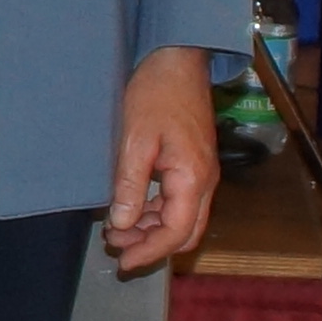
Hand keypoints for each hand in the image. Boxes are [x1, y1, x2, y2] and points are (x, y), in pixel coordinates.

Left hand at [103, 48, 223, 276]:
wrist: (177, 60)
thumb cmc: (157, 94)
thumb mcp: (135, 140)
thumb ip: (130, 185)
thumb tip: (123, 224)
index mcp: (193, 177)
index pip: (176, 232)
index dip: (150, 252)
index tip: (123, 261)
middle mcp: (204, 181)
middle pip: (184, 232)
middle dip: (152, 245)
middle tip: (116, 249)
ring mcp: (201, 173)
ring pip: (182, 219)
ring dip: (152, 229)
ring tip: (117, 230)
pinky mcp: (193, 164)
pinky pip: (179, 201)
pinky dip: (156, 212)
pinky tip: (132, 208)